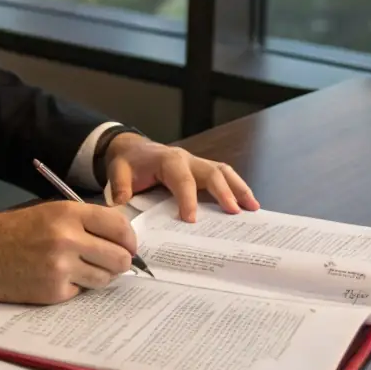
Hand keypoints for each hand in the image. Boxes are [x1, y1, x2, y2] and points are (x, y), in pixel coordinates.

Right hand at [0, 201, 138, 303]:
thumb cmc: (16, 229)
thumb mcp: (51, 212)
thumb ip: (85, 221)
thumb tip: (121, 238)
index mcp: (69, 213)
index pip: (119, 226)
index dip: (130, 239)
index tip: (130, 246)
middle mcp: (69, 238)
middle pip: (119, 257)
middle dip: (121, 262)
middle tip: (113, 262)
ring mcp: (62, 267)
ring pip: (105, 278)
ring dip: (99, 276)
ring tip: (82, 269)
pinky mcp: (54, 291)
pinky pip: (82, 292)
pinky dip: (76, 287)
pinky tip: (59, 278)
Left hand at [104, 133, 257, 221]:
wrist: (132, 150)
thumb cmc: (128, 162)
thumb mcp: (118, 172)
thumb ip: (119, 188)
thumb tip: (120, 205)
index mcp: (167, 160)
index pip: (181, 179)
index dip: (187, 199)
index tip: (192, 219)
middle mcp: (187, 159)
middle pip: (211, 172)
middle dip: (224, 192)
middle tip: (234, 212)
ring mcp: (197, 164)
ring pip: (223, 172)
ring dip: (239, 188)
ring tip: (253, 208)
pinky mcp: (202, 171)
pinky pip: (223, 176)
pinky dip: (237, 188)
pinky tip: (248, 205)